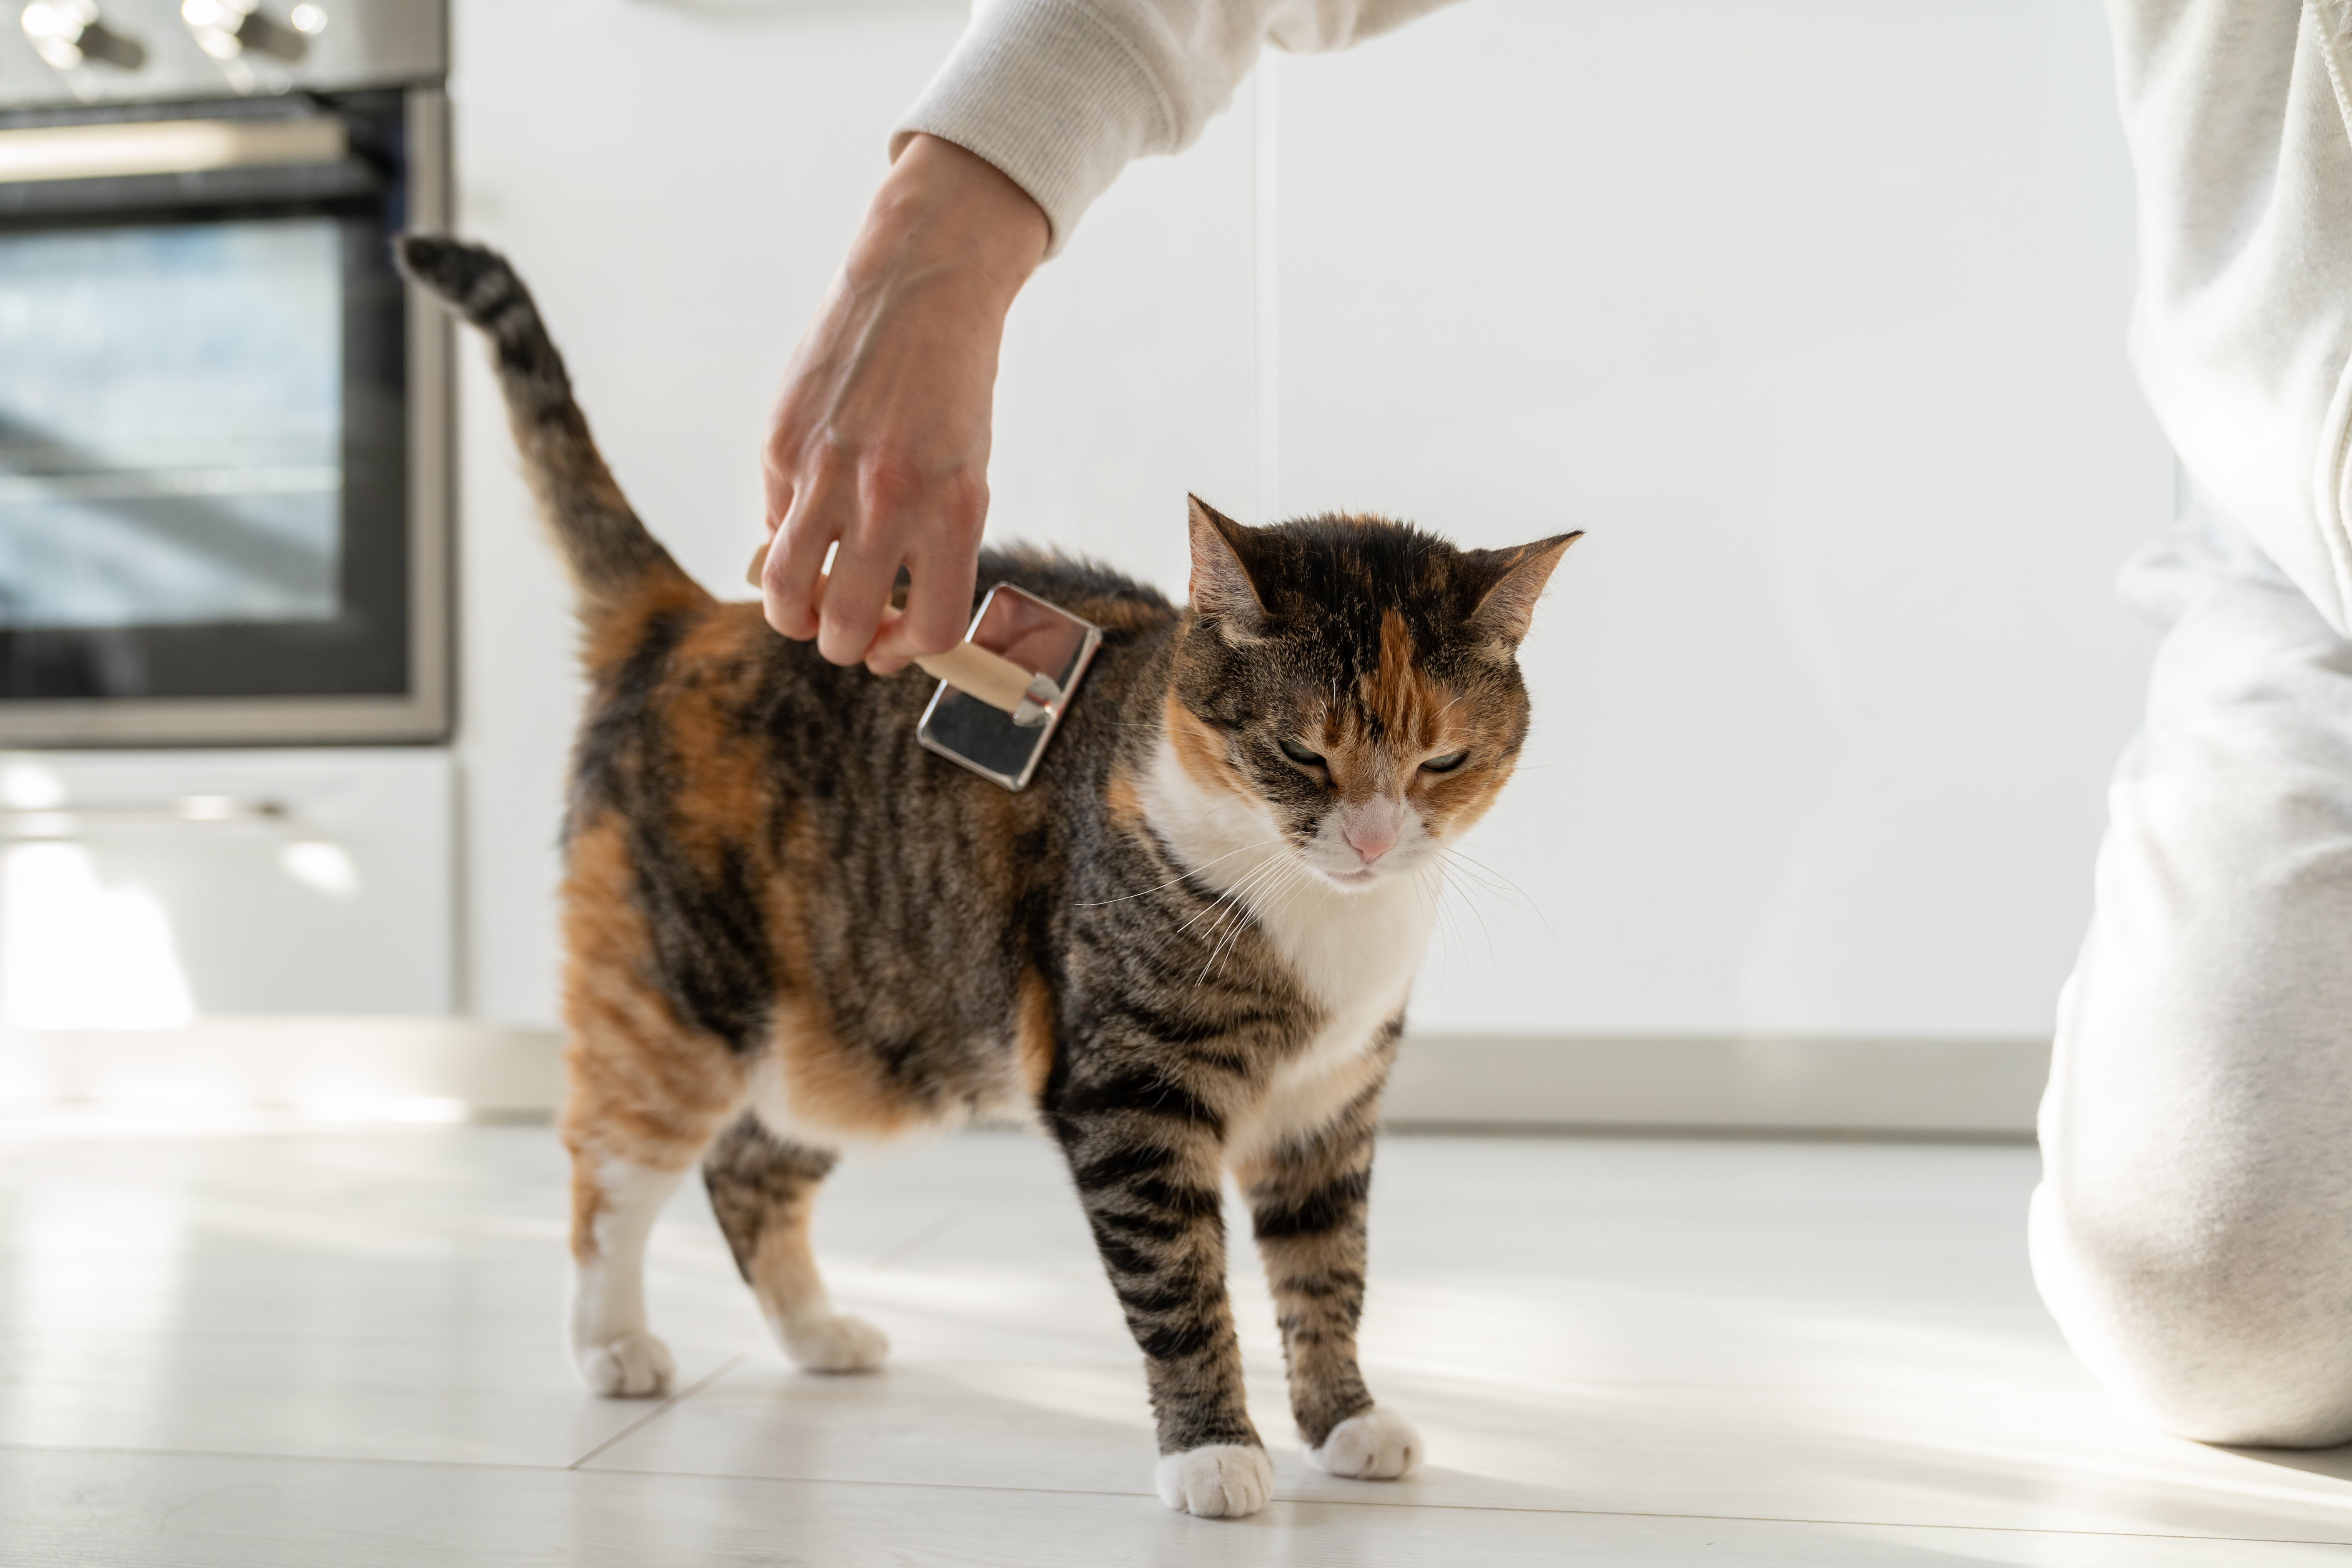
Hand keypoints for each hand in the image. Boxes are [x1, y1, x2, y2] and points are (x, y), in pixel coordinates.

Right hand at [761, 134, 1048, 672]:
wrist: (925, 287)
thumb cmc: (951, 389)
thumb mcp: (964, 474)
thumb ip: (926, 547)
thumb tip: (869, 620)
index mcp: (954, 509)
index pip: (931, 627)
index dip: (907, 652)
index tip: (892, 646)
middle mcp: (889, 497)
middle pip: (842, 626)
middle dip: (841, 642)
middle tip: (845, 627)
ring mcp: (827, 471)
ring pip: (783, 592)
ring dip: (792, 613)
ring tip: (804, 600)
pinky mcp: (780, 444)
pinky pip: (773, 522)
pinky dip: (785, 533)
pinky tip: (807, 509)